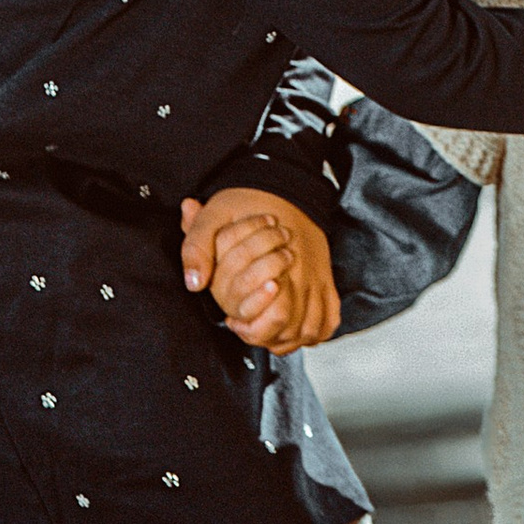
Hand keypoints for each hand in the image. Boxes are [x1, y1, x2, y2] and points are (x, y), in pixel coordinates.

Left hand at [179, 188, 340, 353]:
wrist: (286, 186)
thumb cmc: (249, 201)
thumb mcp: (215, 216)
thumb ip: (198, 248)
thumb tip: (195, 283)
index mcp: (276, 261)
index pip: (274, 315)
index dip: (250, 328)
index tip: (233, 321)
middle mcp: (301, 274)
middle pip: (292, 329)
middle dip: (268, 336)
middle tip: (249, 327)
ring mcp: (317, 279)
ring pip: (310, 329)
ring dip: (290, 338)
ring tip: (267, 333)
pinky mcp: (327, 280)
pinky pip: (329, 319)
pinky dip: (316, 331)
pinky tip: (296, 329)